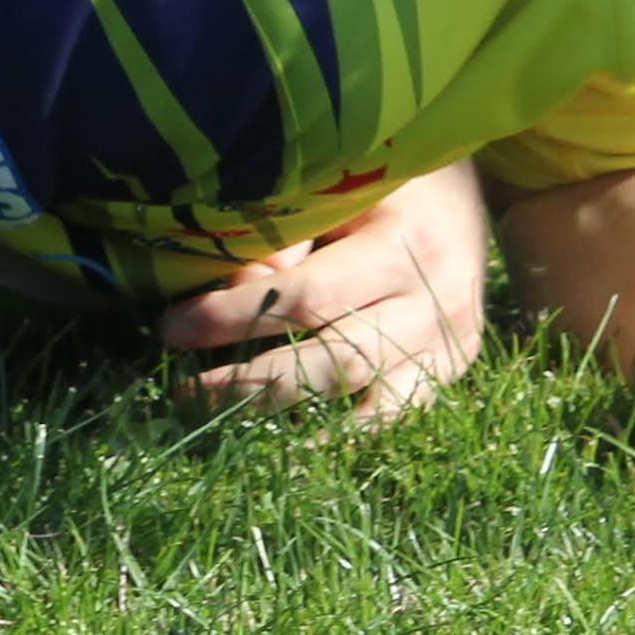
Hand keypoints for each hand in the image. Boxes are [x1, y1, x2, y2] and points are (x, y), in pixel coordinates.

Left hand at [154, 161, 488, 425]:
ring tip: (224, 424)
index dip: (234, 316)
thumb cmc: (384, 181)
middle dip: (251, 381)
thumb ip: (286, 240)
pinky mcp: (450, 373)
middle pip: (335, 360)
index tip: (171, 328)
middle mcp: (436, 304)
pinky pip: (394, 420)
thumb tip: (235, 290)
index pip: (306, 296)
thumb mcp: (335, 190)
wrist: (462, 195)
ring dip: (291, 418)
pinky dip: (344, 438)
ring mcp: (449, 347)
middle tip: (187, 391)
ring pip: (367, 405)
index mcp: (403, 246)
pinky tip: (292, 452)